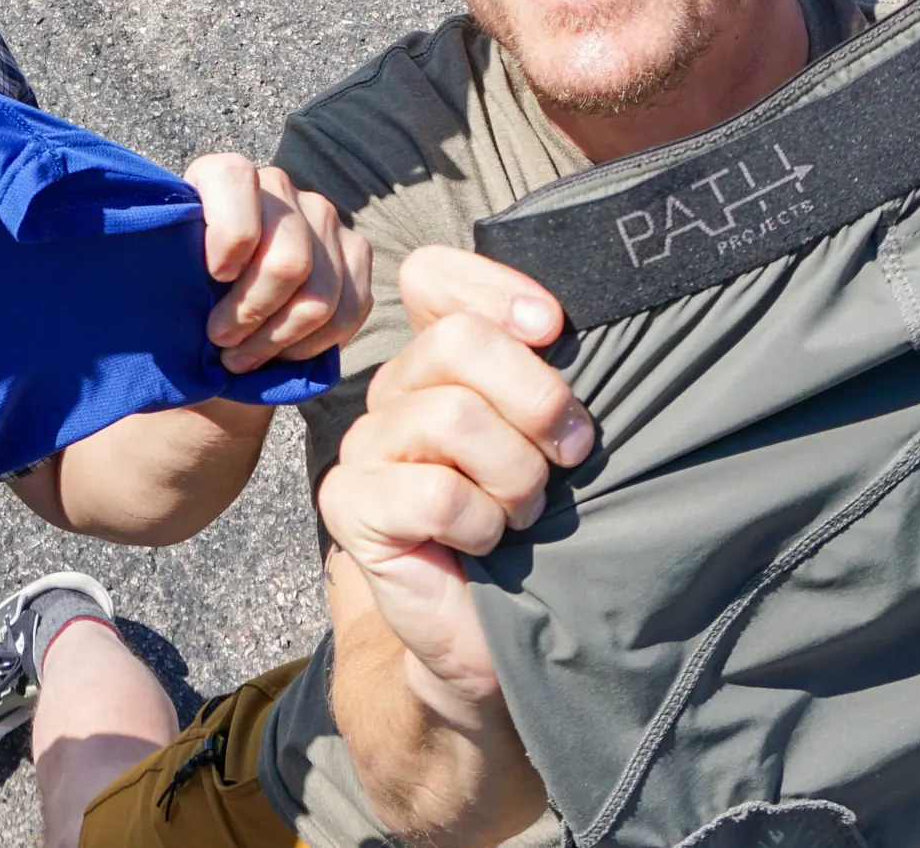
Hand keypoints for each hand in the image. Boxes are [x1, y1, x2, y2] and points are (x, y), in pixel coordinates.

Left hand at [185, 153, 372, 373]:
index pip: (234, 179)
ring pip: (320, 295)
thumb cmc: (178, 295)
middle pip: (288, 261)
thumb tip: (184, 292)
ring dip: (279, 340)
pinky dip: (313, 345)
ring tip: (244, 357)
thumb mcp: (163, 278)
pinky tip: (281, 353)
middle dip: (253, 315)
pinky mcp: (355, 249)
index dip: (230, 234)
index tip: (214, 277)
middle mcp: (277, 186)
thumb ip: (173, 272)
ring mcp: (321, 215)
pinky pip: (350, 309)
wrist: (215, 317)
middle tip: (223, 342)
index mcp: (221, 176)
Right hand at [317, 247, 592, 704]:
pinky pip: (433, 492)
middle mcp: (392, 391)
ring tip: (525, 512)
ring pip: (452, 415)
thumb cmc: (533, 535)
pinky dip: (481, 523)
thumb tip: (560, 326)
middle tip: (571, 451)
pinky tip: (484, 545)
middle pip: (458, 341)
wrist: (490, 644)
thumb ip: (545, 378)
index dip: (494, 288)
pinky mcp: (348, 505)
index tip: (554, 328)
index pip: (433, 275)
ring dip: (516, 475)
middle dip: (537, 397)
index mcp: (437, 360)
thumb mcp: (549, 440)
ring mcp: (363, 446)